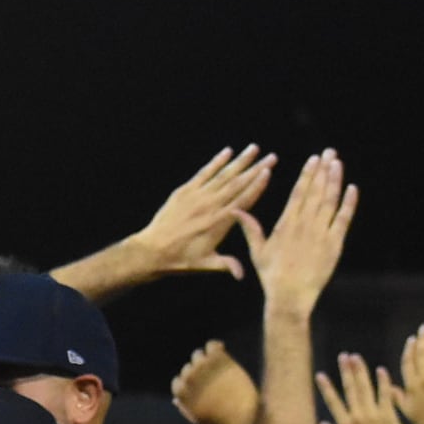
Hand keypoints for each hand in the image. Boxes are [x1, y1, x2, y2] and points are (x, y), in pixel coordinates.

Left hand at [124, 146, 276, 281]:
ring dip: (239, 161)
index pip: (244, 200)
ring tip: (253, 148)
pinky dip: (216, 162)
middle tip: (272, 156)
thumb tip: (242, 275)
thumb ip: (226, 265)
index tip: (269, 171)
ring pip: (223, 175)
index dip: (257, 185)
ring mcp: (198, 196)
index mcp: (220, 222)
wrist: (152, 250)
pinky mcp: (185, 191)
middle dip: (255, 169)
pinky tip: (227, 152)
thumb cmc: (180, 260)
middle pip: (238, 183)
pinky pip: (204, 173)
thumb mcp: (205, 264)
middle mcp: (211, 205)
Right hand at [172, 340, 260, 423]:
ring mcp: (203, 366)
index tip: (201, 389)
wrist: (243, 414)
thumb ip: (185, 409)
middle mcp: (189, 377)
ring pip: (198, 355)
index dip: (188, 385)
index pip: (178, 381)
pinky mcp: (217, 359)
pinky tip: (222, 351)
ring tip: (218, 368)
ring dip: (206, 360)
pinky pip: (212, 345)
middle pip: (188, 368)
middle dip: (198, 374)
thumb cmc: (221, 420)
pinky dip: (215, 347)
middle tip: (213, 380)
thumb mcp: (199, 419)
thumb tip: (176, 399)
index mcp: (181, 393)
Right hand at [235, 151, 358, 316]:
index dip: (308, 173)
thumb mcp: (258, 251)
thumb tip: (236, 211)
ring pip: (330, 200)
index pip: (299, 192)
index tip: (314, 159)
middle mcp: (304, 224)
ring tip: (338, 163)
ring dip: (335, 180)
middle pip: (316, 190)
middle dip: (323, 169)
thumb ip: (251, 229)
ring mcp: (320, 233)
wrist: (289, 297)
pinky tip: (352, 188)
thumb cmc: (272, 276)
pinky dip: (348, 203)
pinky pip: (343, 219)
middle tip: (330, 152)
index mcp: (286, 223)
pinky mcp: (333, 244)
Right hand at [316, 353, 412, 423]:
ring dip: (360, 371)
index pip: (333, 402)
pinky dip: (382, 381)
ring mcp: (373, 415)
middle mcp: (357, 417)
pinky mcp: (388, 415)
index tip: (320, 375)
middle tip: (343, 356)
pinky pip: (384, 394)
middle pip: (350, 389)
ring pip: (365, 388)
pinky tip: (380, 369)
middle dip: (345, 371)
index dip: (326, 387)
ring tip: (356, 358)